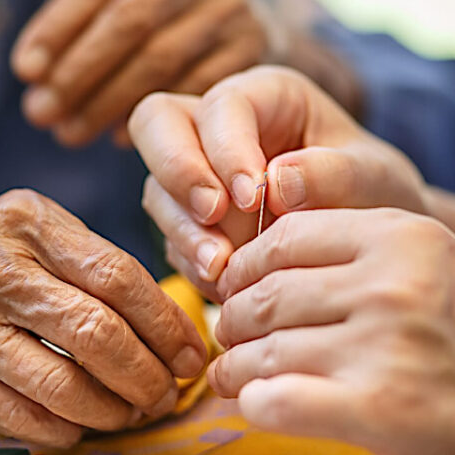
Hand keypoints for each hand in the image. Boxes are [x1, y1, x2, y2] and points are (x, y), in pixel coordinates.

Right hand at [0, 189, 205, 446]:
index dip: (165, 323)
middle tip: (171, 390)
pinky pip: (19, 416)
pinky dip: (67, 427)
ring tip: (137, 409)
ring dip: (114, 408)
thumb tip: (170, 327)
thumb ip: (101, 265)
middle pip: (94, 333)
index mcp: (27, 223)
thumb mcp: (44, 229)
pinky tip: (88, 421)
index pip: (117, 276)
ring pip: (60, 383)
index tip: (190, 352)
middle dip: (147, 373)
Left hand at [11, 0, 279, 145]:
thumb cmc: (160, 15)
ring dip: (107, 102)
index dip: (57, 30)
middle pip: (129, 23)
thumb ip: (79, 22)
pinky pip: (194, 88)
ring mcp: (227, 12)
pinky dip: (152, 116)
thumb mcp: (121, 5)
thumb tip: (31, 71)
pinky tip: (118, 137)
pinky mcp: (249, 49)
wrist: (235, 18)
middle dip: (78, 73)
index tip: (26, 72)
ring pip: (159, 59)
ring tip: (69, 133)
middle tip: (41, 114)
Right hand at [130, 66, 427, 297]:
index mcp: (264, 98)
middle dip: (178, 171)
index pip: (220, 106)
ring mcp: (197, 177)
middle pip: (156, 125)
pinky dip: (193, 262)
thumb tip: (276, 182)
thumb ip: (333, 174)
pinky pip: (171, 238)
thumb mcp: (372, 178)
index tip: (252, 199)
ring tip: (221, 267)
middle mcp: (217, 131)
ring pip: (158, 190)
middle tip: (212, 215)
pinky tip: (226, 282)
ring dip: (184, 230)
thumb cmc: (371, 193)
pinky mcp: (190, 221)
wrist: (360, 240)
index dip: (226, 148)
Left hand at [209, 208, 454, 454]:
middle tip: (228, 331)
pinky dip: (253, 401)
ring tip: (229, 369)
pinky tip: (252, 399)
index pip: (286, 238)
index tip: (232, 286)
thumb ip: (341, 253)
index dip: (244, 265)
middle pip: (269, 295)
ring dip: (234, 364)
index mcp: (398, 237)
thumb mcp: (409, 266)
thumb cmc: (440, 328)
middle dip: (233, 317)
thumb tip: (244, 262)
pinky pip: (278, 399)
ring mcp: (386, 346)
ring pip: (266, 349)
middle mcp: (392, 286)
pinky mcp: (379, 407)